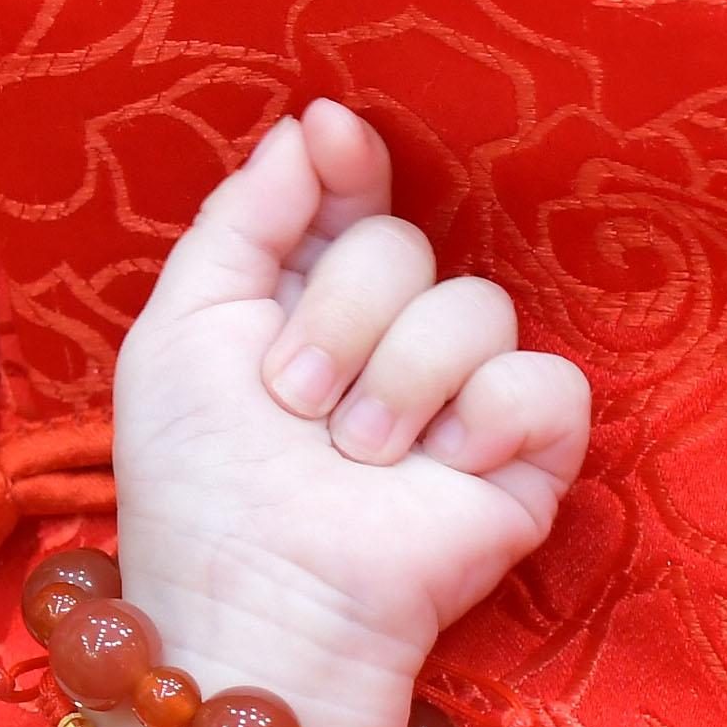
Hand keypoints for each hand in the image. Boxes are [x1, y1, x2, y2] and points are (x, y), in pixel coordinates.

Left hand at [108, 102, 589, 726]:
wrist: (252, 604)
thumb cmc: (197, 483)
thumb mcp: (180, 330)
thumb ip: (243, 219)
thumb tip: (316, 123)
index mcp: (304, 300)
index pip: (352, 198)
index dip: (350, 165)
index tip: (333, 141)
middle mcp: (389, 337)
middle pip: (403, 244)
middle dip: (333, 317)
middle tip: (290, 403)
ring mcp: (463, 395)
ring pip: (474, 304)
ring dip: (395, 381)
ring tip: (352, 456)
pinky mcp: (528, 457)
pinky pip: (546, 381)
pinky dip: (486, 419)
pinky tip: (440, 468)